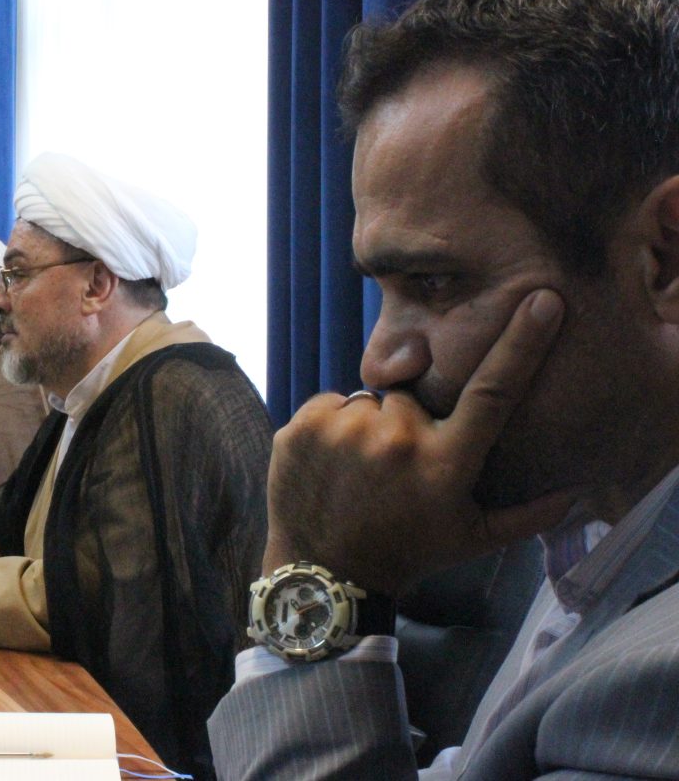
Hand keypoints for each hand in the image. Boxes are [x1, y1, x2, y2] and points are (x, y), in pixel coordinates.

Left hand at [262, 289, 574, 595]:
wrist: (326, 574)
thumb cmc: (408, 553)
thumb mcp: (472, 540)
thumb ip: (526, 515)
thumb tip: (573, 491)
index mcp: (445, 463)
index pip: (492, 393)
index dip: (521, 344)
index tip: (540, 301)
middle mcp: (397, 440)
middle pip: (414, 396)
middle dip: (410, 420)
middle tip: (396, 467)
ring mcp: (345, 432)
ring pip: (370, 400)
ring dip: (369, 426)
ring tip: (361, 470)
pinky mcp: (302, 427)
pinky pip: (330, 402)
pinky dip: (332, 426)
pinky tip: (332, 463)